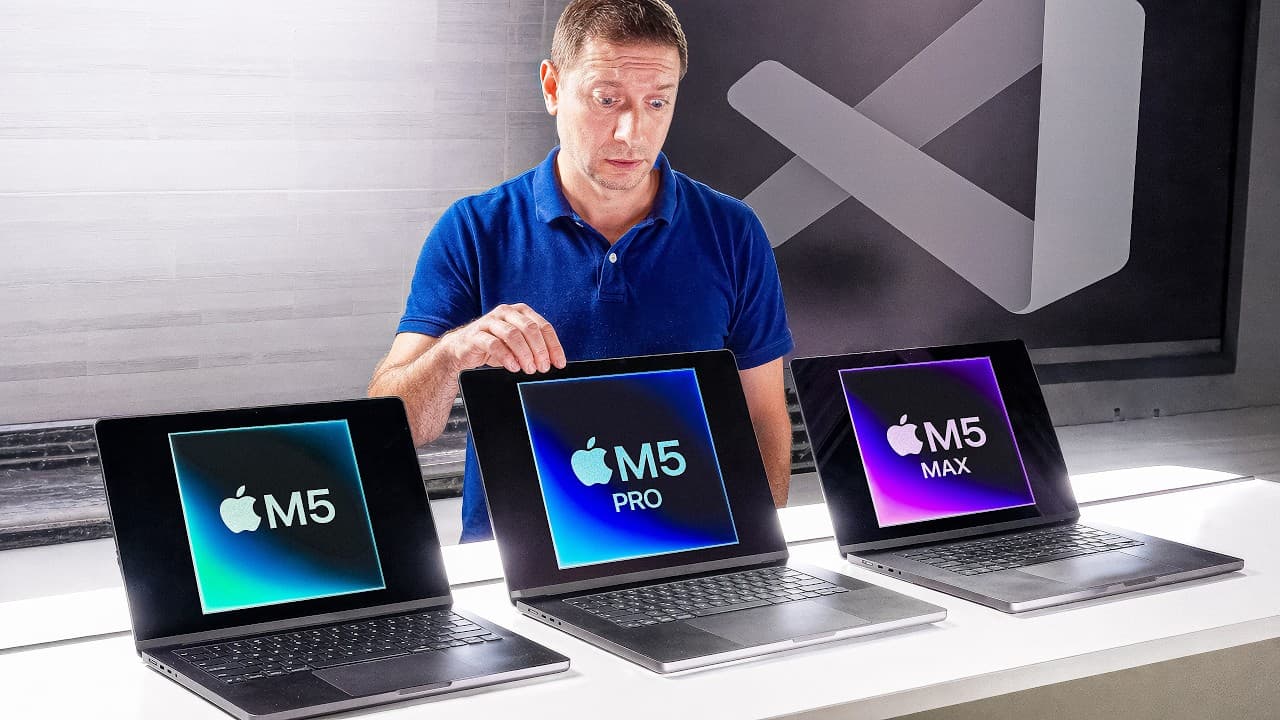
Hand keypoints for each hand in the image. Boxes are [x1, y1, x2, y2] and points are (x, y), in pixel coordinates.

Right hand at [441, 303, 566, 373]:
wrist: (462, 349)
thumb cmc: (494, 346)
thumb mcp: (517, 346)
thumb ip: (533, 349)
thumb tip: (553, 362)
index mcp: (520, 312)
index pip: (543, 326)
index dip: (553, 346)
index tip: (559, 363)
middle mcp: (506, 312)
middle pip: (530, 328)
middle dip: (540, 350)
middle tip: (543, 368)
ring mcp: (490, 321)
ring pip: (513, 334)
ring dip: (524, 354)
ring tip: (529, 369)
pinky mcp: (476, 334)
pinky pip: (494, 344)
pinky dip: (507, 357)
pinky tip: (513, 367)